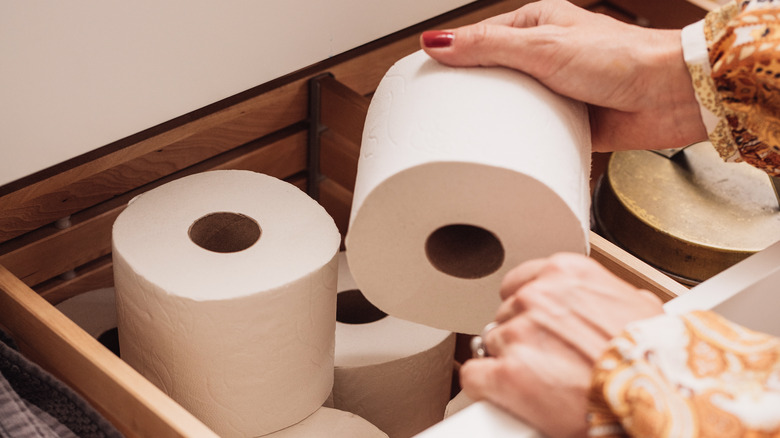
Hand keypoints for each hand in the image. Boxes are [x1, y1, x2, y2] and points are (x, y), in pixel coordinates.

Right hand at [420, 0, 706, 152]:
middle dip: (470, 92)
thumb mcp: (543, 47)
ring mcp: (555, 90)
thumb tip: (438, 41)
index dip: (450, 56)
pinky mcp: (568, 122)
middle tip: (440, 111)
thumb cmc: (623, 59)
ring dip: (496, 119)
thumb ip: (488, 46)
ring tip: (467, 134)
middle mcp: (544, 57)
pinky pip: (533, 133)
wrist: (670, 97)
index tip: (423, 76)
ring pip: (511, 106)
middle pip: (492, 75)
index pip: (479, 39)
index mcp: (536, 26)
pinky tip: (505, 148)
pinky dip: (521, 140)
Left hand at [459, 253, 663, 436]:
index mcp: (566, 274)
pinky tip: (505, 395)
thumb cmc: (655, 358)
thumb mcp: (642, 309)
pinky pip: (474, 376)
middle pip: (506, 316)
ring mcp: (519, 334)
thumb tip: (616, 303)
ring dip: (509, 362)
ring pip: (490, 344)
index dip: (526, 309)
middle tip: (547, 360)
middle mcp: (537, 298)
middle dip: (522, 338)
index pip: (520, 283)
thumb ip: (611, 298)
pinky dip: (485, 388)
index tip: (534, 324)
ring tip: (540, 381)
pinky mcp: (506, 373)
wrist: (659, 398)